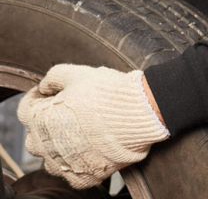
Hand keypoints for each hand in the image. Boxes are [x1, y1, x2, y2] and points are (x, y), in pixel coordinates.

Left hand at [17, 65, 169, 188]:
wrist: (140, 113)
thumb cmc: (109, 92)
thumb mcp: (79, 72)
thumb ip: (54, 76)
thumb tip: (45, 85)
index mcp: (40, 120)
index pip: (26, 109)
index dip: (39, 96)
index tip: (52, 91)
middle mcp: (46, 147)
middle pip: (36, 134)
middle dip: (48, 121)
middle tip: (71, 108)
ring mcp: (64, 164)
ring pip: (52, 155)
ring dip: (61, 142)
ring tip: (84, 127)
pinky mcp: (83, 177)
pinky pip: (73, 169)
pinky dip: (79, 158)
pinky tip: (93, 143)